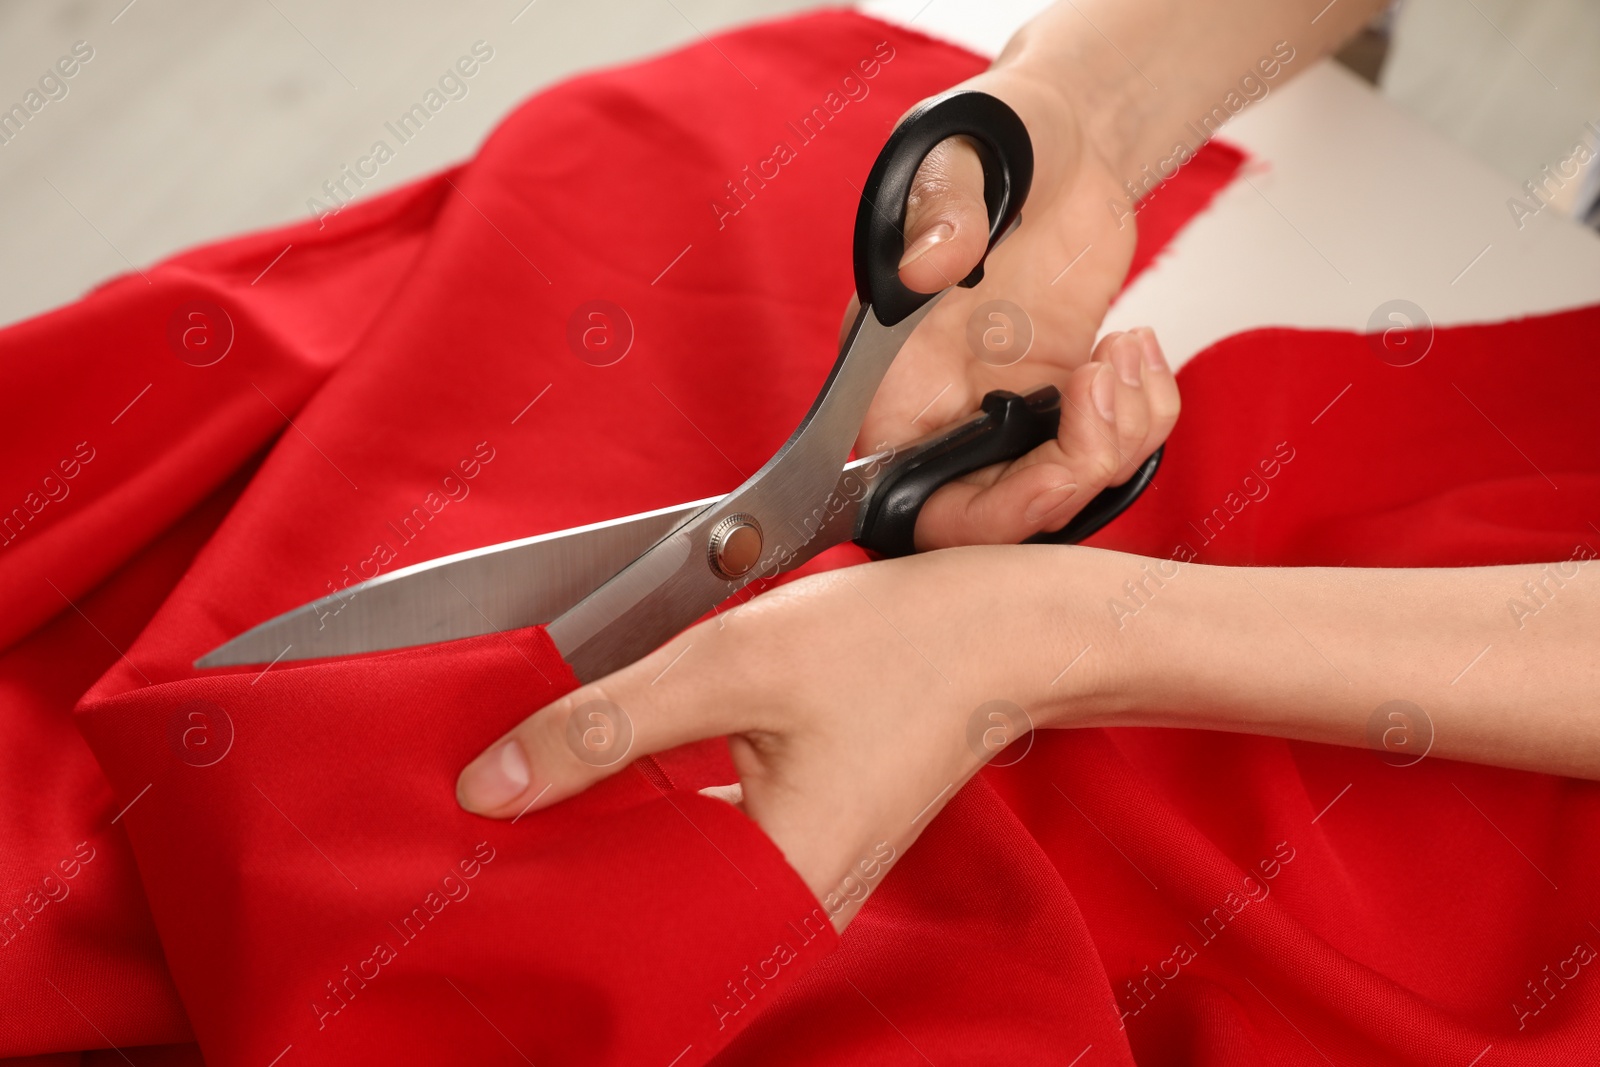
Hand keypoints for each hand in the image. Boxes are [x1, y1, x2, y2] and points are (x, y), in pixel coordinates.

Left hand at [456, 546, 1124, 928]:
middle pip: (639, 901)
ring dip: (609, 823)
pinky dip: (659, 807)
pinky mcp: (808, 842)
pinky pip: (710, 844)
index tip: (470, 839)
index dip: (536, 877)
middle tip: (491, 799)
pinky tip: (618, 769)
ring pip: (672, 870)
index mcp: (776, 885)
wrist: (1002, 631)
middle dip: (565, 850)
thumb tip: (493, 784)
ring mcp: (804, 877)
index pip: (617, 917)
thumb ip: (605, 725)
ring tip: (540, 781)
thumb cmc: (894, 646)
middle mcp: (792, 904)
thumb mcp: (729, 664)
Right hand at [856, 68, 1177, 549]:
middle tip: (1099, 395)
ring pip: (1060, 494)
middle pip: (988, 520)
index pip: (897, 494)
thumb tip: (928, 265)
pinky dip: (1145, 415)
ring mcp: (1006, 410)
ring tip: (1125, 351)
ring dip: (1118, 439)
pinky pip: (1109, 452)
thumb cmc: (997, 136)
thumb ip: (939, 207)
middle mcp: (942, 406)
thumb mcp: (959, 152)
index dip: (964, 515)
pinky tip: (1137, 347)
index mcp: (890, 372)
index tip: (1044, 465)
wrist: (1069, 134)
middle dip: (1064, 479)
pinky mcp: (1064, 401)